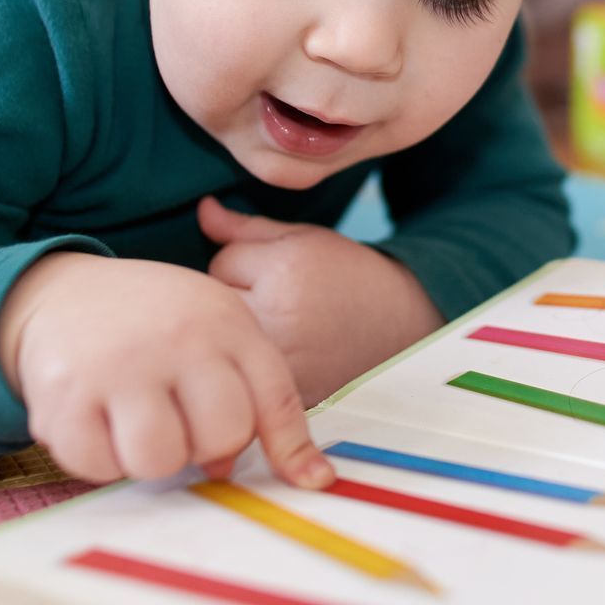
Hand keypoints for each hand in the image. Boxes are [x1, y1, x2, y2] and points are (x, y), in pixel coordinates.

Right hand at [0, 250, 335, 488]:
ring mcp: (121, 365)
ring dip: (150, 457)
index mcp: (224, 322)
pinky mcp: (66, 393)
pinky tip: (98, 422)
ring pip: (161, 460)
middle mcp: (177, 339)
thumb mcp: (214, 329)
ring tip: (137, 424)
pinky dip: (98, 458)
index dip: (291, 449)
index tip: (309, 481)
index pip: (274, 398)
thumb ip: (250, 393)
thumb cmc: (153, 320)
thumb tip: (267, 475)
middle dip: (203, 446)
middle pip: (221, 437)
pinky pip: (99, 465)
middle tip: (179, 422)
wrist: (63, 290)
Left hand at [198, 197, 445, 407]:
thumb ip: (245, 227)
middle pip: (215, 303)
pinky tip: (281, 353)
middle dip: (235, 298)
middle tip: (275, 299)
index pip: (221, 262)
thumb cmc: (349, 275)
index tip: (274, 273)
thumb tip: (202, 210)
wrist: (401, 326)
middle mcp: (276, 319)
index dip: (244, 264)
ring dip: (239, 333)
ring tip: (278, 325)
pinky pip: (243, 374)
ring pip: (225, 340)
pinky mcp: (285, 394)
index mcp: (282, 272)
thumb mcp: (302, 238)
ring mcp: (279, 363)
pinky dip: (253, 365)